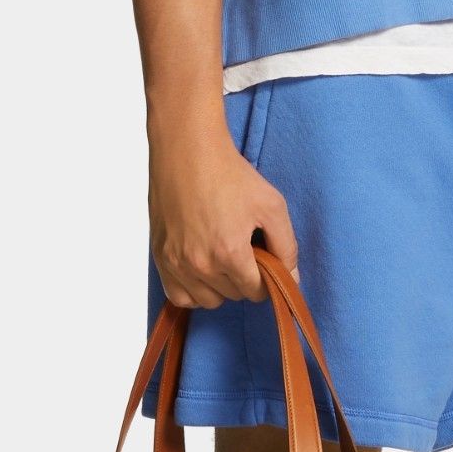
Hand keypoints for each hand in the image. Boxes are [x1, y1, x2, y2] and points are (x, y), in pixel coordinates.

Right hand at [148, 109, 298, 308]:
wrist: (187, 151)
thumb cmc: (230, 174)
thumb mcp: (272, 204)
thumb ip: (286, 246)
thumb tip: (292, 278)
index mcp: (230, 253)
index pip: (256, 292)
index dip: (266, 278)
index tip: (264, 261)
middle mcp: (200, 264)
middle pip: (234, 296)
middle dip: (245, 278)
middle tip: (244, 249)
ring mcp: (176, 263)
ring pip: (208, 301)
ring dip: (221, 287)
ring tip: (223, 258)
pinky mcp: (160, 257)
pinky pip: (179, 296)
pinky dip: (193, 290)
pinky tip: (202, 269)